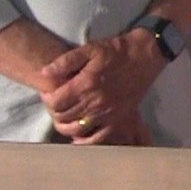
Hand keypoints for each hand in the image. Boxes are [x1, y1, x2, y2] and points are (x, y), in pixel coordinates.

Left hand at [40, 29, 165, 139]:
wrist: (146, 55)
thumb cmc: (117, 50)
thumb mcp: (91, 49)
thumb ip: (66, 61)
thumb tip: (44, 73)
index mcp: (86, 84)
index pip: (55, 102)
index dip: (47, 98)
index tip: (48, 92)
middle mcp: (95, 102)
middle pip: (63, 116)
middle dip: (54, 110)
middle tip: (56, 103)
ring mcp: (107, 113)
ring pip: (76, 129)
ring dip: (64, 125)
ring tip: (64, 116)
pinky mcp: (118, 119)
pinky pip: (98, 138)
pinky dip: (84, 140)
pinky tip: (78, 136)